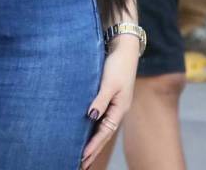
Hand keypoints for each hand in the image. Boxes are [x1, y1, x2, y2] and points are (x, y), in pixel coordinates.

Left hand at [81, 39, 137, 168]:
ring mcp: (114, 104)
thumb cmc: (118, 64)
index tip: (82, 157)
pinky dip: (93, 128)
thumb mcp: (109, 82)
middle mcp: (117, 110)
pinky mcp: (108, 97)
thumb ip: (100, 100)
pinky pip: (100, 118)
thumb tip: (91, 117)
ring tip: (83, 155)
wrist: (124, 48)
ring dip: (93, 141)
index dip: (93, 146)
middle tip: (81, 164)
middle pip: (104, 135)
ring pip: (102, 128)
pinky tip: (86, 132)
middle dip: (93, 150)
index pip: (104, 133)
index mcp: (120, 109)